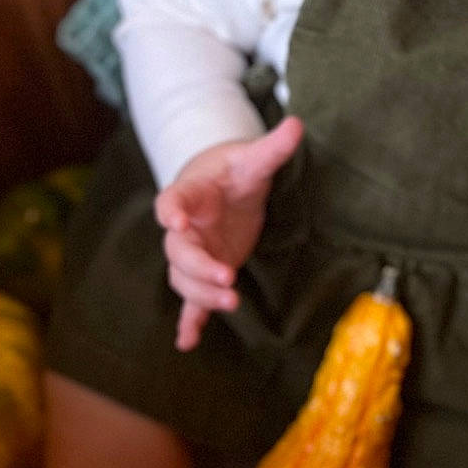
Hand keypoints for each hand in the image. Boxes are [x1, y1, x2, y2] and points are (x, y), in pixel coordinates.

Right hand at [154, 116, 303, 350]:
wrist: (220, 186)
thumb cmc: (232, 170)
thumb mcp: (252, 159)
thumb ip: (272, 147)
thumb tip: (297, 124)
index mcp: (190, 194)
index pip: (171, 202)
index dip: (170, 212)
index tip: (174, 222)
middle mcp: (185, 228)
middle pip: (178, 252)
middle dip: (199, 267)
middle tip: (228, 278)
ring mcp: (193, 253)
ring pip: (184, 279)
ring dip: (201, 295)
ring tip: (231, 304)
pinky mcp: (204, 273)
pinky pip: (190, 300)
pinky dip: (188, 321)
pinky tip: (187, 343)